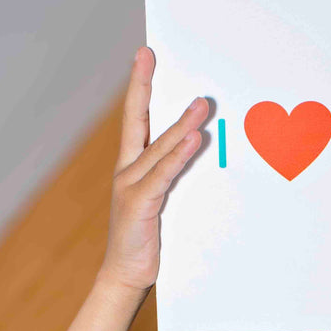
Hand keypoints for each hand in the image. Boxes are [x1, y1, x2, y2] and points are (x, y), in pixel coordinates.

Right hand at [98, 46, 207, 292]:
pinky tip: (195, 140)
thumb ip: (175, 176)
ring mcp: (131, 186)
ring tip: (201, 103)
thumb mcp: (162, 201)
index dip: (139, 86)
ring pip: (160, 147)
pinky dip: (180, 156)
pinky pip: (165, 175)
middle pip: (138, 121)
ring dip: (182, 124)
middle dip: (143, 86)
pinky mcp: (141, 204)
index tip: (144, 56)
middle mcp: (128, 170)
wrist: (126, 275)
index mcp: (132, 167)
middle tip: (150, 56)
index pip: (136, 119)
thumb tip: (204, 149)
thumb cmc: (147, 239)